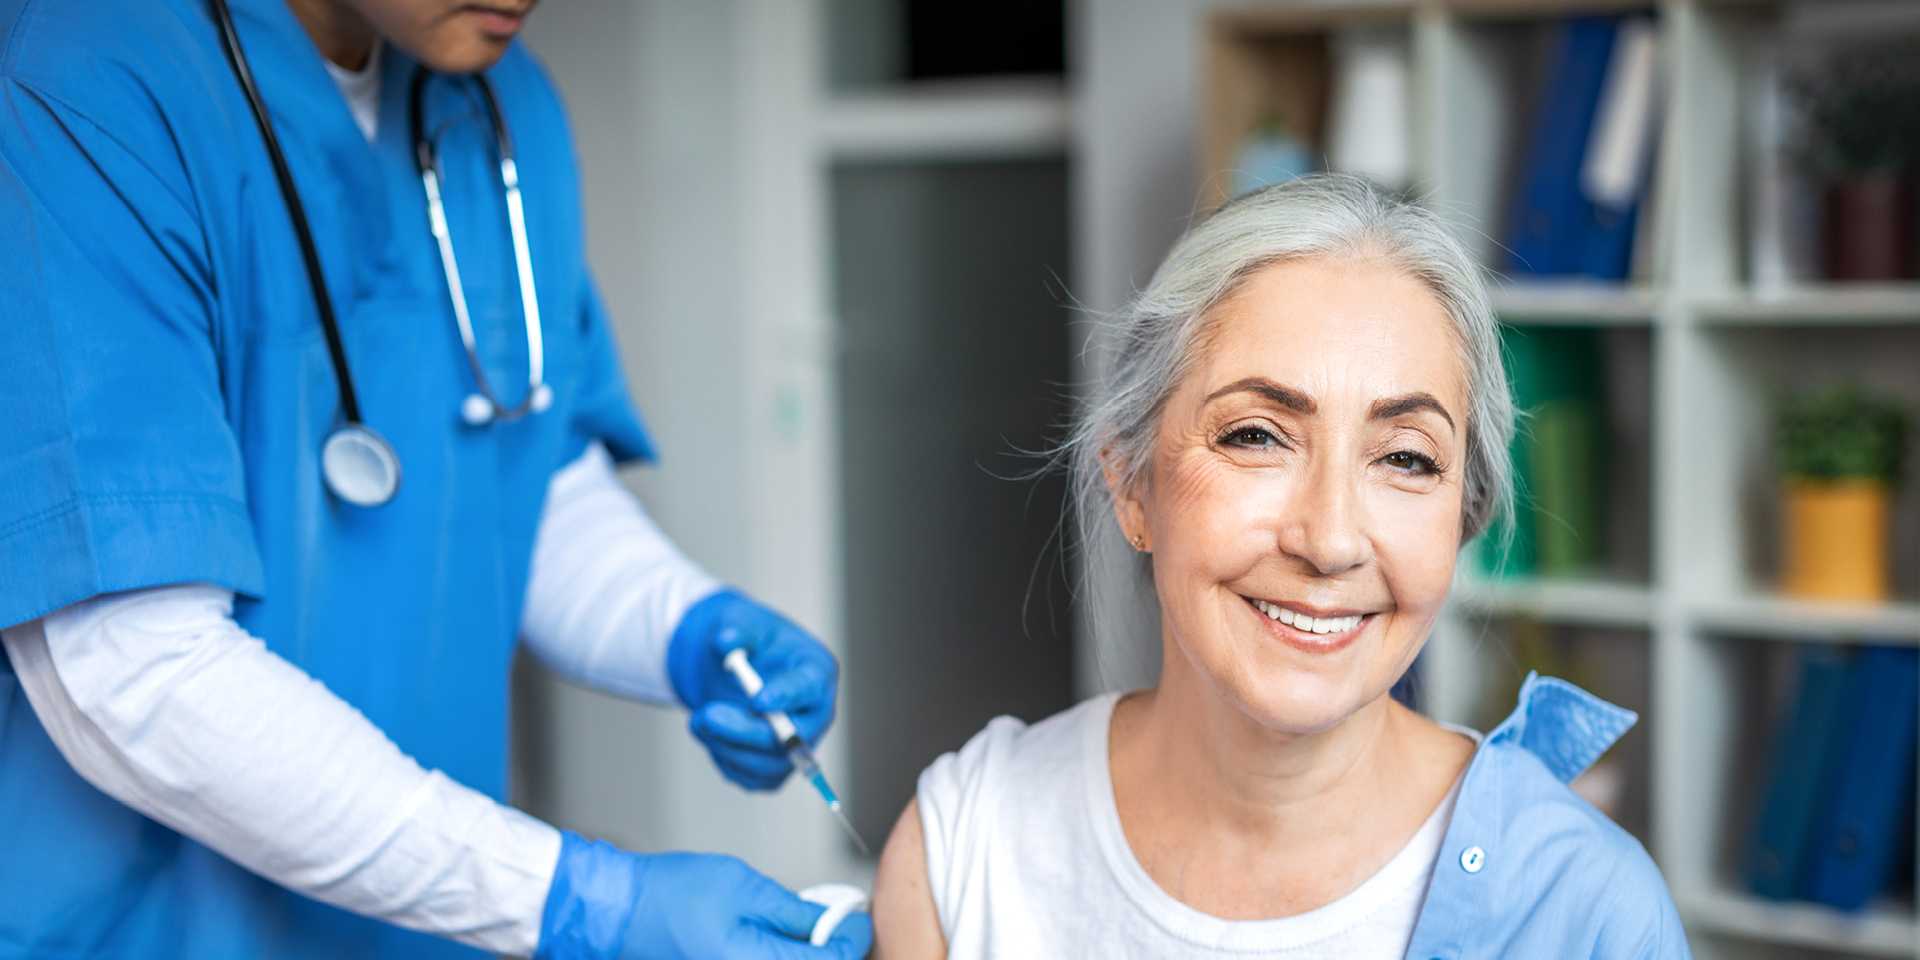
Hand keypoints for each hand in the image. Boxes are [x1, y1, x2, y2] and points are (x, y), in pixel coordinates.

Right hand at [536, 832, 871, 959]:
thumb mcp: (741, 886)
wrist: (615, 912)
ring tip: (808, 927)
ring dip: (807, 954)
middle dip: (831, 950)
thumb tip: (832, 921)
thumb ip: (791, 910)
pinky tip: (780, 938)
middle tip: (838, 922)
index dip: (851, 939)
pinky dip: (780, 955)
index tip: (858, 916)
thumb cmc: (667, 895)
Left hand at [668, 590, 839, 789]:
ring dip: (725, 744)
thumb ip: (736, 630)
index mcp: (816, 672)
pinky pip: (749, 777)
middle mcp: (815, 714)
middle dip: (746, 731)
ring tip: (698, 717)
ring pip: (767, 764)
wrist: (736, 666)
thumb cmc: (750, 642)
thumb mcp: (742, 622)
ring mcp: (797, 745)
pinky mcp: (774, 768)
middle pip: (793, 738)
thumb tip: (726, 643)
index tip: (757, 700)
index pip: (810, 689)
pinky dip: (722, 756)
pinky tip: (709, 731)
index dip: (787, 697)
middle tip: (707, 714)